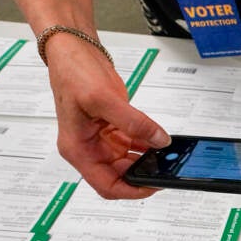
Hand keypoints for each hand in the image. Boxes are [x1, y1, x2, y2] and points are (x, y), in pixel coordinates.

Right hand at [46, 34, 170, 198]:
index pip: (106, 185)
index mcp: (78, 150)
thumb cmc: (72, 73)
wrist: (73, 50)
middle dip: (142, 174)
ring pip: (128, 162)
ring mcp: (101, 140)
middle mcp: (89, 149)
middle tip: (166, 169)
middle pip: (119, 177)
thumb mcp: (103, 99)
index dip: (131, 190)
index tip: (153, 185)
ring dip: (147, 161)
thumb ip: (134, 123)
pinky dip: (147, 146)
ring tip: (167, 157)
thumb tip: (159, 140)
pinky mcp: (112, 129)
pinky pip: (133, 145)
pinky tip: (160, 142)